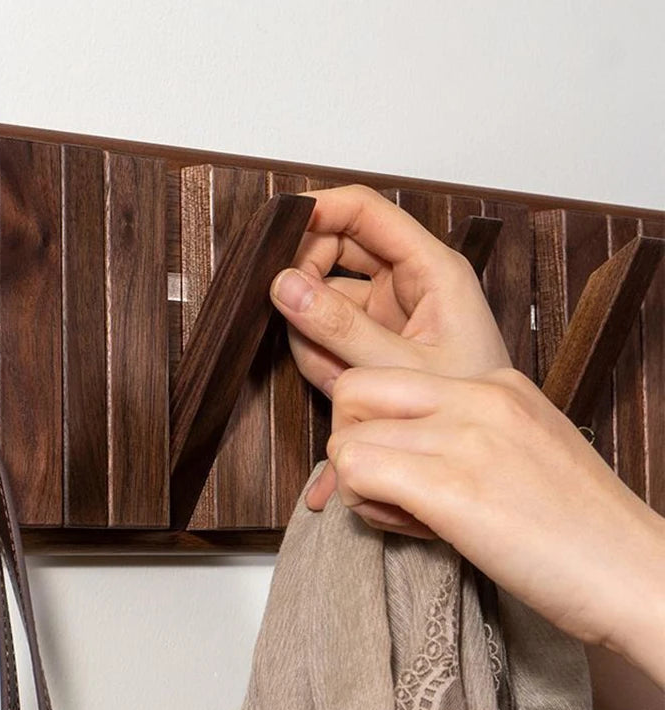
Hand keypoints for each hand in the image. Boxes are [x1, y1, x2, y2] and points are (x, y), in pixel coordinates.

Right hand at [269, 184, 510, 506]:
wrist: (476, 456)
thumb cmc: (466, 406)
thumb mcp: (399, 366)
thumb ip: (340, 326)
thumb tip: (284, 285)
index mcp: (430, 268)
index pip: (365, 211)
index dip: (318, 210)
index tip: (276, 229)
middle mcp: (406, 281)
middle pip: (334, 248)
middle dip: (309, 282)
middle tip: (296, 314)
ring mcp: (385, 310)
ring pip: (322, 295)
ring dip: (314, 332)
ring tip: (337, 371)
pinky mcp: (370, 338)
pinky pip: (325, 331)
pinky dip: (320, 357)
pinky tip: (338, 381)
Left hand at [324, 364, 664, 686]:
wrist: (641, 575)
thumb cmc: (580, 528)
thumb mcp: (523, 448)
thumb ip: (463, 432)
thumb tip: (399, 445)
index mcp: (493, 384)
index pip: (386, 380)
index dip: (376, 427)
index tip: (403, 468)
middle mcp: (476, 396)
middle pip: (352, 391)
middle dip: (349, 443)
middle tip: (384, 488)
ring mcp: (466, 438)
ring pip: (346, 439)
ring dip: (357, 485)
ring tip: (405, 515)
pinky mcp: (453, 488)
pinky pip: (357, 474)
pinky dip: (367, 507)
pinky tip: (414, 530)